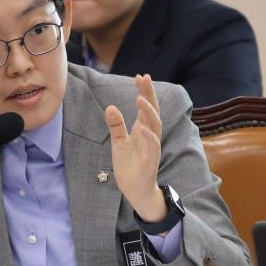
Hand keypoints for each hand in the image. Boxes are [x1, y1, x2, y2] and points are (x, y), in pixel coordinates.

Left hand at [104, 74, 166, 221]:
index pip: (145, 106)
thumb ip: (116, 125)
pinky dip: (149, 137)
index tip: (140, 76)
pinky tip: (143, 128)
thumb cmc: (129, 165)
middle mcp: (149, 135)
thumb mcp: (118, 142)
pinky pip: (153, 147)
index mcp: (142, 129)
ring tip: (140, 98)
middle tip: (144, 78)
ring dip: (149, 112)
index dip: (144, 91)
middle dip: (149, 94)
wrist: (135, 190)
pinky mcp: (151, 161)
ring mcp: (152, 147)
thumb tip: (110, 107)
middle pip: (153, 111)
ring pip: (155, 126)